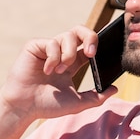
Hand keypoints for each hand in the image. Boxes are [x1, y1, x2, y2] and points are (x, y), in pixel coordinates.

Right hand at [0, 25, 117, 122]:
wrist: (24, 107)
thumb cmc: (47, 105)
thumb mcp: (77, 102)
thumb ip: (97, 97)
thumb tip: (115, 89)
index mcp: (72, 63)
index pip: (88, 45)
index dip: (96, 46)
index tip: (99, 56)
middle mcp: (61, 52)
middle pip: (80, 31)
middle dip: (89, 37)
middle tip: (90, 53)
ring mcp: (48, 48)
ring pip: (68, 37)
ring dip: (68, 55)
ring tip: (59, 72)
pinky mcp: (35, 46)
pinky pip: (51, 42)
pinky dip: (53, 57)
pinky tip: (46, 70)